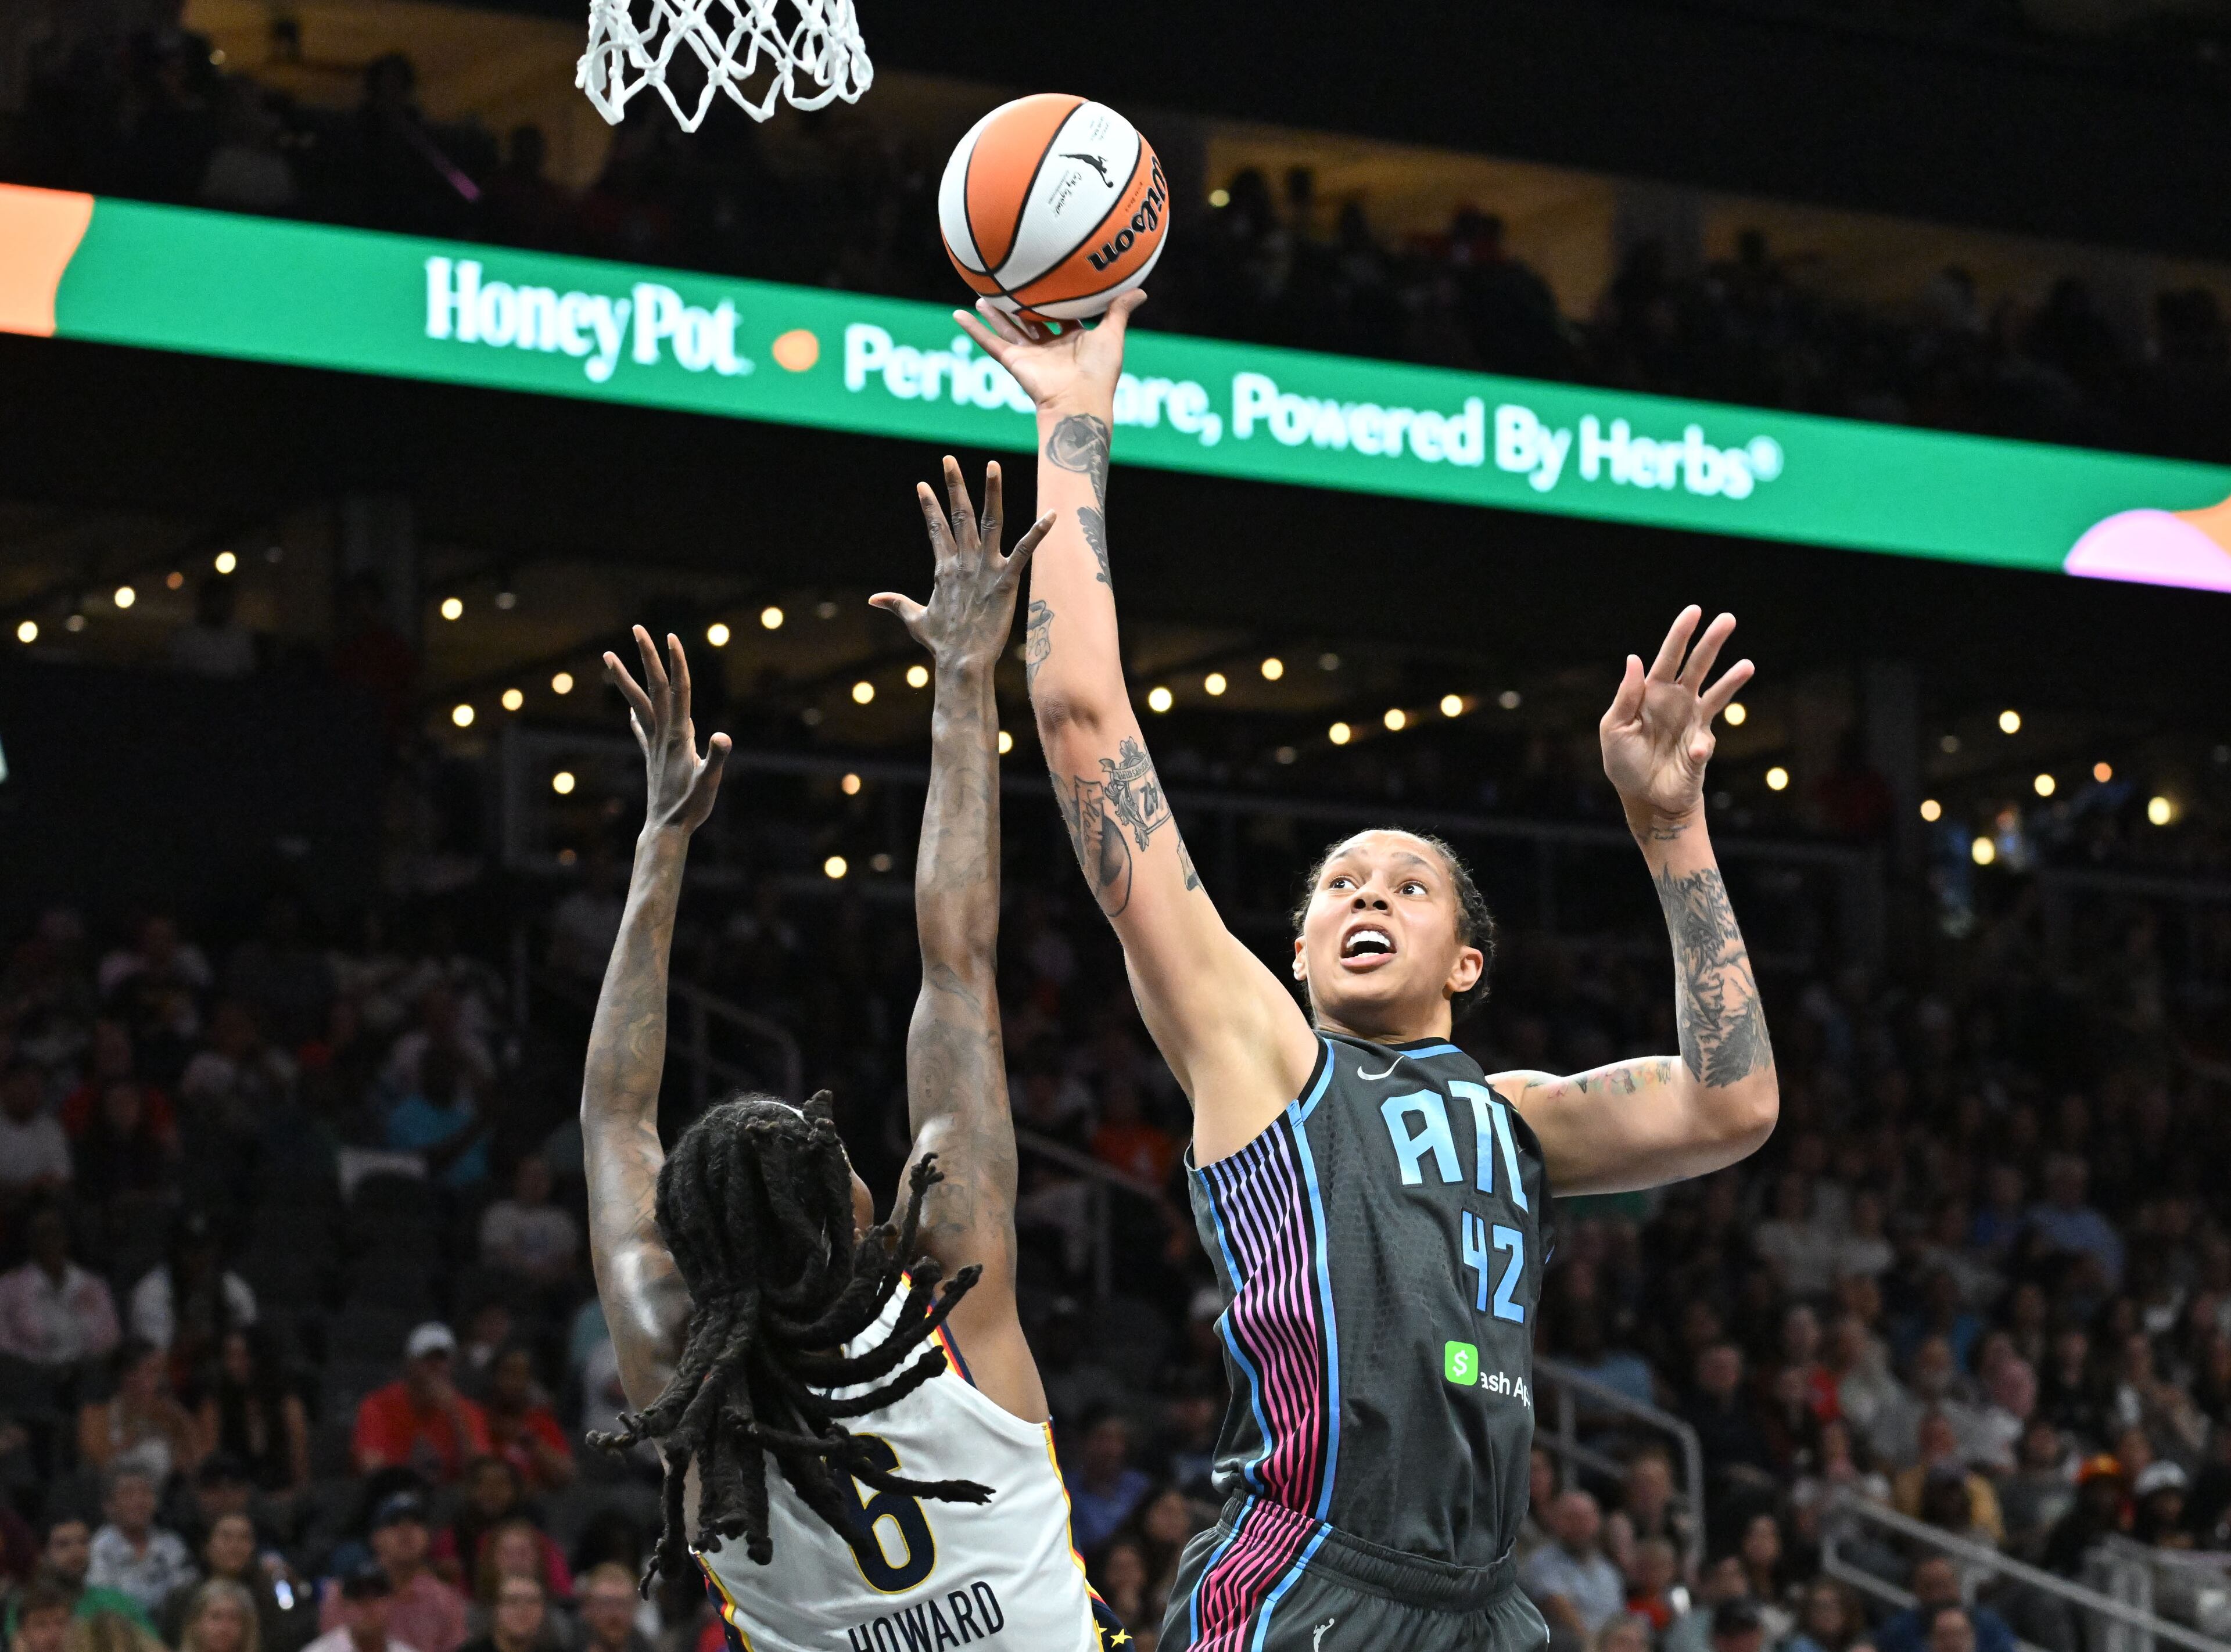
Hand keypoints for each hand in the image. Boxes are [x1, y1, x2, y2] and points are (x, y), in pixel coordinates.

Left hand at [604, 626, 731, 836]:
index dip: (676, 663)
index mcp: (679, 734)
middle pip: (654, 687)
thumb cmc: (691, 807)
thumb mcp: (710, 782)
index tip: (671, 637)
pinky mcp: (652, 756)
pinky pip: (641, 729)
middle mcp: (663, 733)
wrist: (665, 828)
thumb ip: (717, 758)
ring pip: (640, 702)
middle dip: (647, 657)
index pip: (680, 690)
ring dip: (625, 678)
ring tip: (609, 657)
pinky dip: (634, 715)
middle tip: (638, 628)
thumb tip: (723, 737)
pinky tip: (630, 712)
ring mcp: (654, 743)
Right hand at [869, 458, 1051, 673]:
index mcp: (944, 568)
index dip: (929, 506)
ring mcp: (985, 568)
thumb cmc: (942, 644)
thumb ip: (896, 603)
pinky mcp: (1006, 580)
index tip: (922, 484)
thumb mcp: (915, 619)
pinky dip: (1039, 532)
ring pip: (990, 521)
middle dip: (953, 485)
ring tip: (992, 465)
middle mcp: (964, 562)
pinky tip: (1053, 514)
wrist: (961, 662)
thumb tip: (873, 600)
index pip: (935, 529)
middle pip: (959, 515)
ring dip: (991, 492)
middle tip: (948, 459)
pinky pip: (1025, 551)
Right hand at [951, 291, 1144, 412]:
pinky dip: (973, 329)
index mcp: (1072, 341)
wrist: (1079, 400)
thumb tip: (1141, 290)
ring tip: (981, 295)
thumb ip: (1119, 310)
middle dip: (1020, 305)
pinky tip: (958, 315)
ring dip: (994, 313)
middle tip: (1009, 285)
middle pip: (1030, 321)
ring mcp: (1030, 355)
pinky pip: (989, 342)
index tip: (1048, 282)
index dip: (1056, 301)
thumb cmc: (1100, 372)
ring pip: (1008, 329)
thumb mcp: (1112, 335)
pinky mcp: (1013, 361)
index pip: (1061, 317)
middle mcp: (1049, 348)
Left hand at [1600, 606, 1753, 828]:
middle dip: (1712, 643)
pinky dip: (1698, 747)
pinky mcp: (1702, 748)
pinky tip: (1692, 752)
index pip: (1668, 657)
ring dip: (1731, 681)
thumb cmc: (1624, 762)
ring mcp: (1694, 722)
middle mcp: (1678, 702)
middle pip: (1697, 666)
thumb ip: (1625, 697)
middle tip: (1728, 619)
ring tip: (1748, 665)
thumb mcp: (1614, 729)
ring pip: (1716, 695)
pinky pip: (1704, 742)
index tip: (1695, 611)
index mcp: (1652, 692)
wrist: (1643, 797)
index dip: (1680, 634)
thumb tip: (1634, 659)